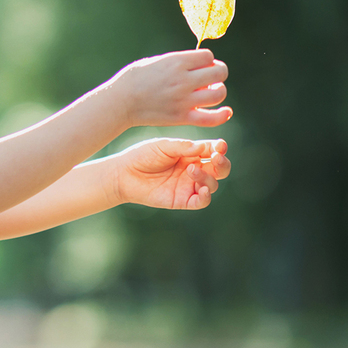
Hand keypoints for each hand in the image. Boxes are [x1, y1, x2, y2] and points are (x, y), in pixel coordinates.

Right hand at [109, 49, 230, 127]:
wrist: (121, 101)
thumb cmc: (135, 78)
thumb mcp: (156, 61)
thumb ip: (179, 61)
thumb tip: (200, 64)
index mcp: (176, 62)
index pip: (208, 56)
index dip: (208, 59)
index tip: (201, 65)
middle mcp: (183, 80)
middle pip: (219, 72)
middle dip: (218, 73)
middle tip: (210, 77)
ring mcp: (183, 100)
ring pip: (219, 94)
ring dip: (219, 91)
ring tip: (211, 91)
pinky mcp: (182, 117)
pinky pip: (211, 118)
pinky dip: (223, 115)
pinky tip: (226, 111)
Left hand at [112, 138, 229, 209]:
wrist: (124, 173)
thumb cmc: (143, 156)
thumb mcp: (163, 146)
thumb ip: (183, 147)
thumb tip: (205, 147)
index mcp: (191, 154)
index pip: (212, 151)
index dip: (220, 148)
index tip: (220, 146)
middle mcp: (194, 169)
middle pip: (219, 169)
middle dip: (223, 163)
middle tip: (216, 157)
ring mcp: (189, 185)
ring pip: (212, 184)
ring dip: (207, 177)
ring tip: (191, 169)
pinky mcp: (182, 200)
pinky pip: (202, 201)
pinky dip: (206, 197)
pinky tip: (202, 190)